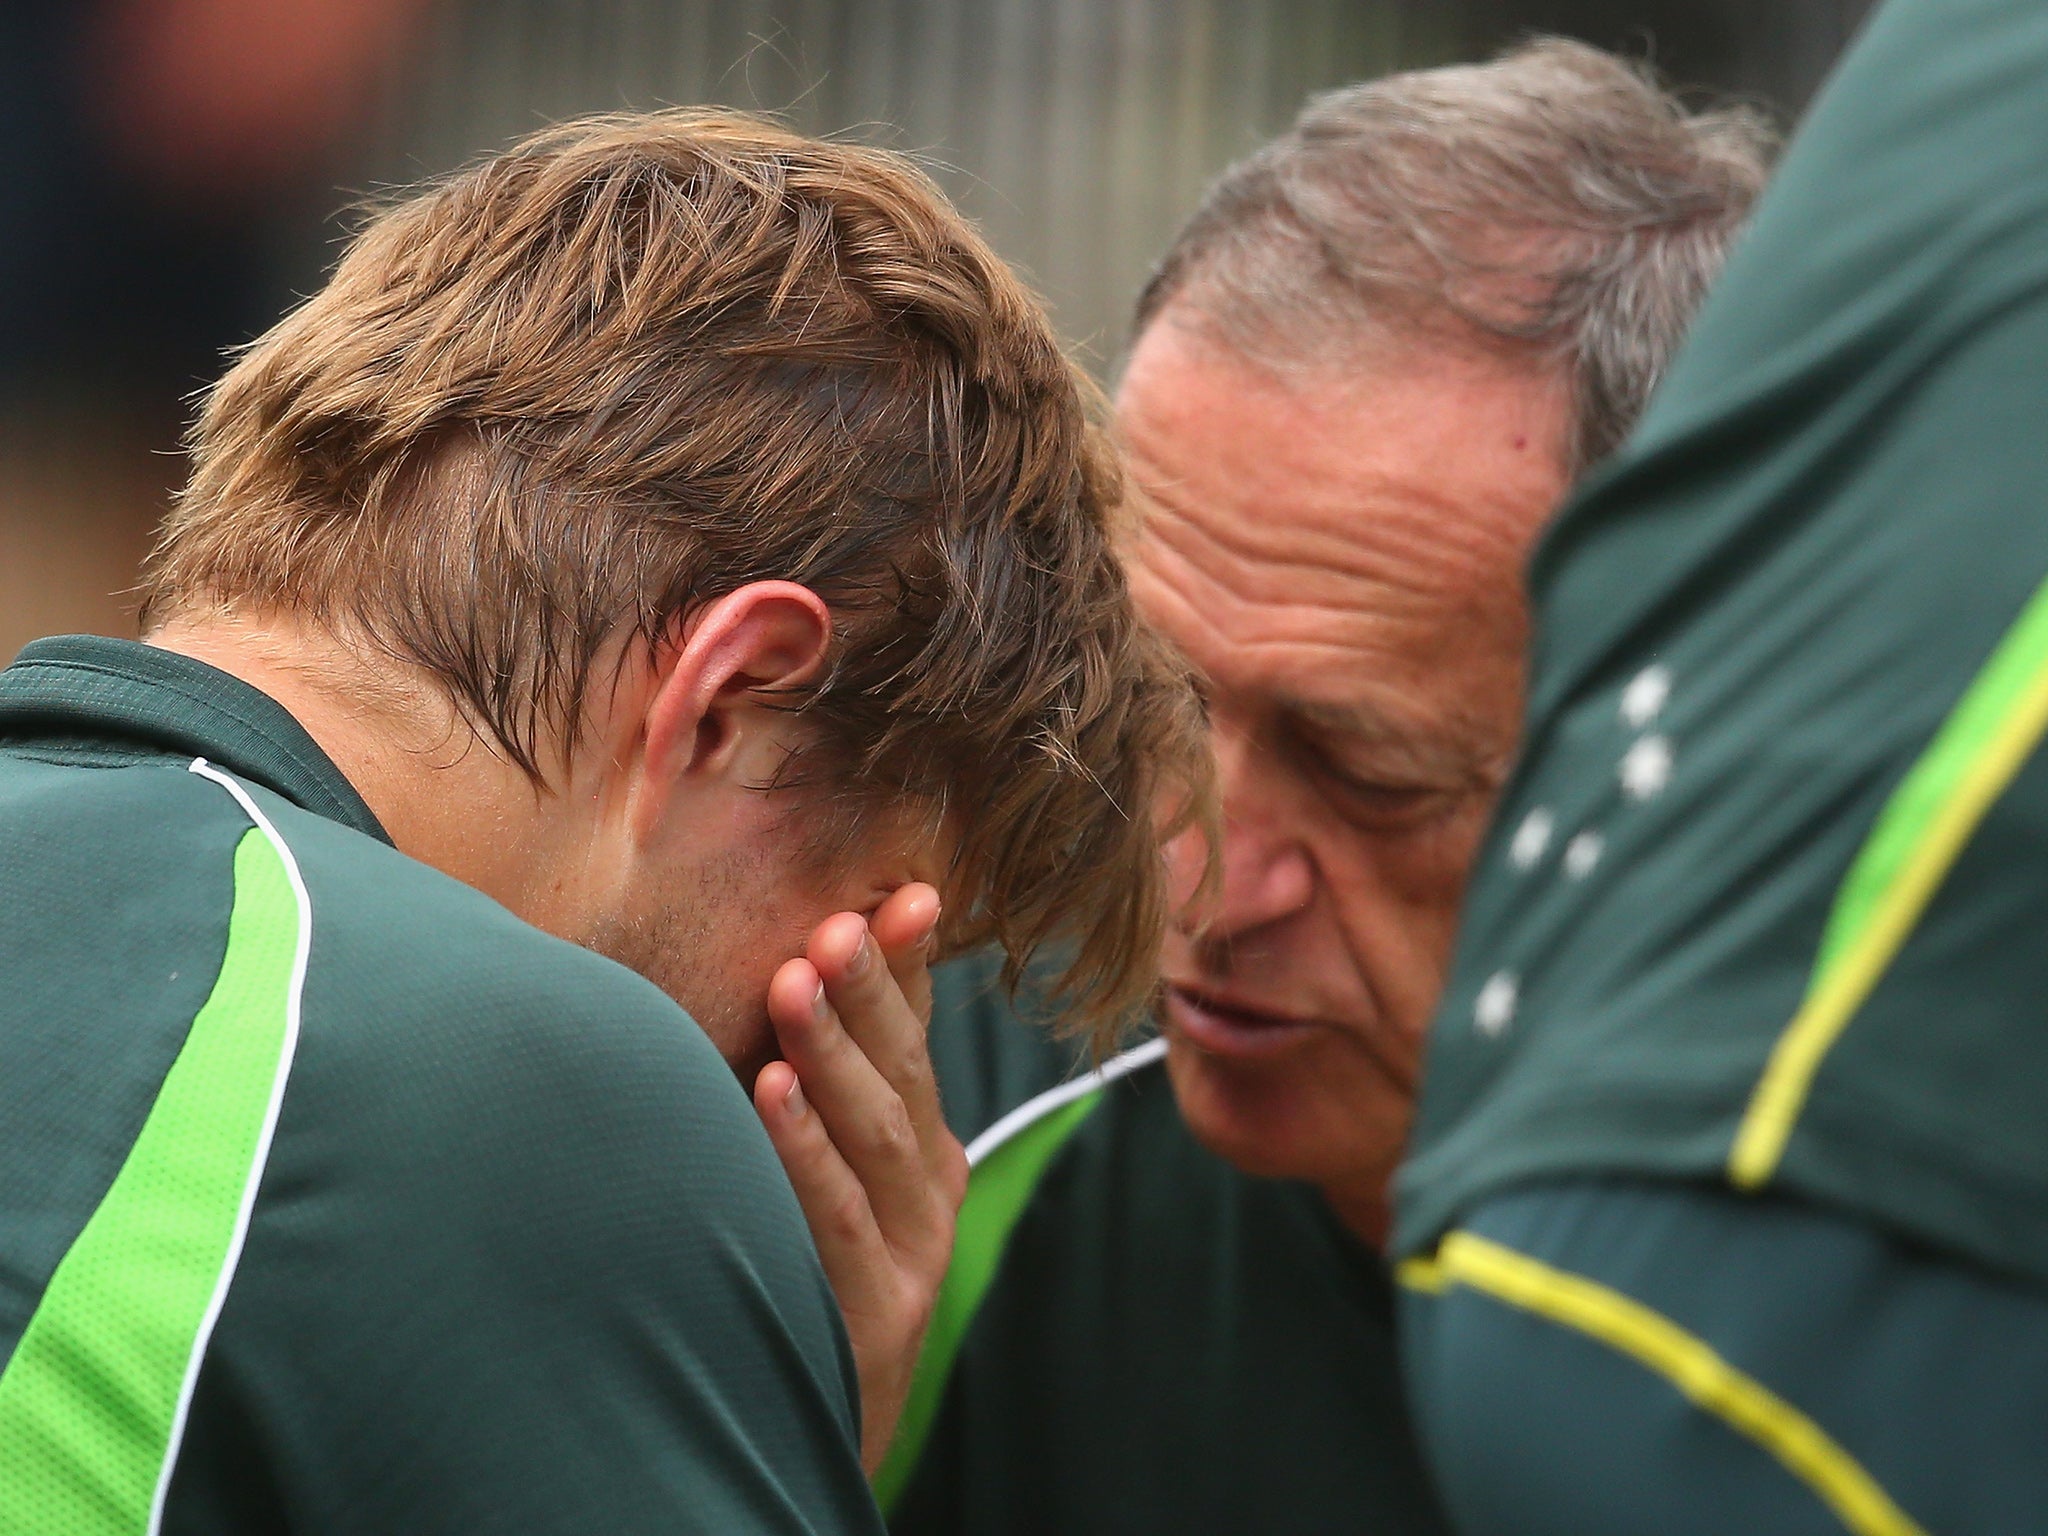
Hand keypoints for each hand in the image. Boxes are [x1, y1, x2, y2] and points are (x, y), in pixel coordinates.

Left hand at [753, 884, 967, 1472]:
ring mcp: (914, 1253)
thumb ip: (816, 1075)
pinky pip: (837, 1218)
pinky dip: (805, 1151)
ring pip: (880, 1137)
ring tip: (794, 984)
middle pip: (906, 1074)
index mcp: (927, 1142)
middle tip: (831, 926)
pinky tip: (770, 1092)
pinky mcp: (875, 1312)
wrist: (813, 1421)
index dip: (909, 965)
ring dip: (836, 1054)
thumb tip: (780, 958)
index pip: (920, 1033)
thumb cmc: (804, 1269)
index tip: (901, 896)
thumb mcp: (830, 1168)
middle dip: (870, 992)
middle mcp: (933, 1189)